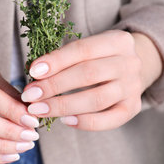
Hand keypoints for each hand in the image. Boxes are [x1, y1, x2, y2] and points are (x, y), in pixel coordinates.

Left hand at [20, 30, 162, 130]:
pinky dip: (85, 122)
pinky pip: (109, 120)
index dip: (56, 61)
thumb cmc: (99, 57)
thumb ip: (66, 58)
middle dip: (55, 85)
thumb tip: (35, 75)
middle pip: (89, 74)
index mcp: (118, 41)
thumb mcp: (88, 48)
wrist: (130, 69)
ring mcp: (133, 87)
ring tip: (39, 110)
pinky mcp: (133, 108)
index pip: (83, 50)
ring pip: (97, 99)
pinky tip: (65, 121)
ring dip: (64, 105)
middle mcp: (130, 63)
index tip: (33, 71)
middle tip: (30, 95)